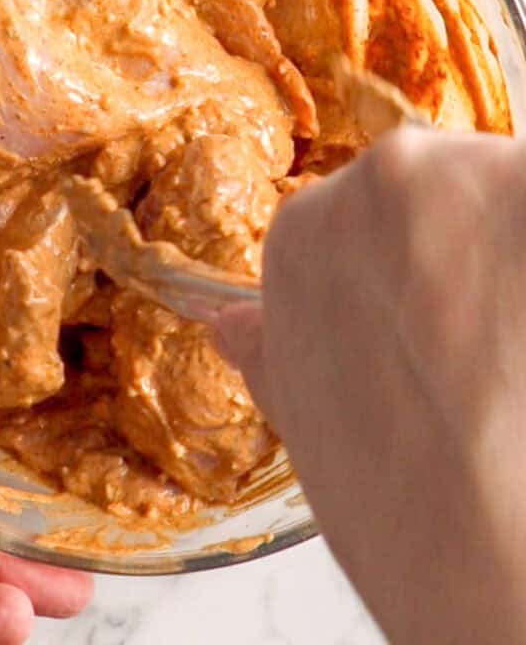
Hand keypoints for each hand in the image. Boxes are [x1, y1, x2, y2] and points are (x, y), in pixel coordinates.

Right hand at [218, 128, 525, 644]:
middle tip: (493, 347)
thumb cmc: (416, 511)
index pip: (369, 221)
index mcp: (303, 235)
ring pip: (508, 194)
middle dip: (470, 254)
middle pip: (444, 190)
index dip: (416, 280)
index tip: (444, 331)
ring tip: (518, 348)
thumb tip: (229, 323)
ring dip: (518, 255)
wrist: (506, 550)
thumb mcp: (319, 431)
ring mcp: (473, 174)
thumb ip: (273, 357)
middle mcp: (380, 180)